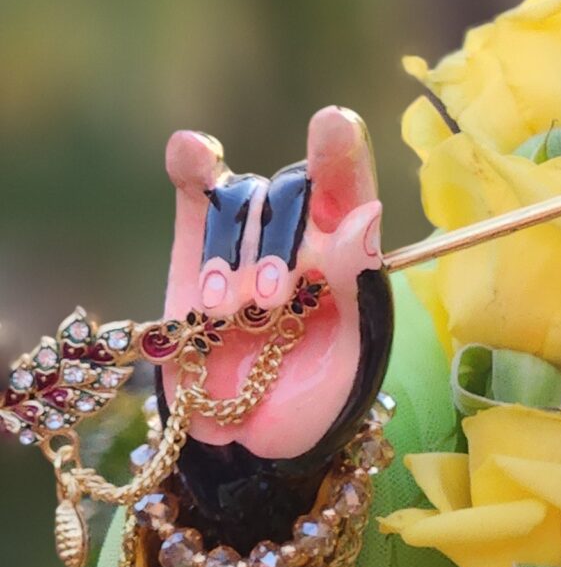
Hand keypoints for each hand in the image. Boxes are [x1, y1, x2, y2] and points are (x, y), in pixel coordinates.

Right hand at [162, 107, 390, 467]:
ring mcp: (249, 237)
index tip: (331, 125)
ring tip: (229, 310)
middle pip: (291, 194)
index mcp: (354, 250)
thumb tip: (365, 213)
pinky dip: (193, 169)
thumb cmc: (318, 397)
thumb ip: (358, 285)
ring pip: (242, 204)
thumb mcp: (353, 353)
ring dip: (234, 253)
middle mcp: (304, 232)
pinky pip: (198, 195)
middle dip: (279, 243)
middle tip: (270, 300)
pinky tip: (190, 149)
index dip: (342, 153)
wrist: (249, 441)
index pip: (351, 186)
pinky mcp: (196, 250)